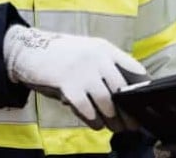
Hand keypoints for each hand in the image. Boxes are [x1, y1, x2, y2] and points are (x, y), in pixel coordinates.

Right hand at [3, 24, 147, 131]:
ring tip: (115, 127)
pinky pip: (87, 108)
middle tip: (131, 124)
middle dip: (127, 109)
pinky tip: (96, 124)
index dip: (142, 85)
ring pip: (106, 100)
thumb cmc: (60, 55)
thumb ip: (103, 67)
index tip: (146, 100)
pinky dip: (94, 120)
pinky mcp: (69, 85)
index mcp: (104, 49)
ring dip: (112, 118)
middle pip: (121, 89)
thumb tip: (122, 92)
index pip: (132, 66)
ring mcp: (83, 70)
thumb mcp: (86, 52)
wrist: (29, 51)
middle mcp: (97, 57)